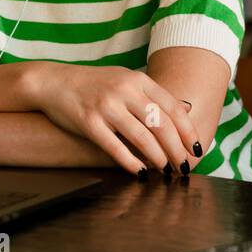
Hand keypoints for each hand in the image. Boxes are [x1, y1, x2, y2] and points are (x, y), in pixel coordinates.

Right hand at [23, 62, 200, 175]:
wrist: (54, 81)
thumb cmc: (94, 85)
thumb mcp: (125, 80)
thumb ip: (151, 95)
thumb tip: (184, 112)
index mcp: (138, 80)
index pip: (172, 107)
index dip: (188, 131)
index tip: (197, 148)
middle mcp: (124, 91)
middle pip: (161, 124)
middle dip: (176, 149)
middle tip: (183, 166)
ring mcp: (106, 106)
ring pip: (142, 137)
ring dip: (157, 157)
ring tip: (165, 170)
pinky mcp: (89, 122)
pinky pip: (115, 146)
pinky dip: (130, 162)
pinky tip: (140, 172)